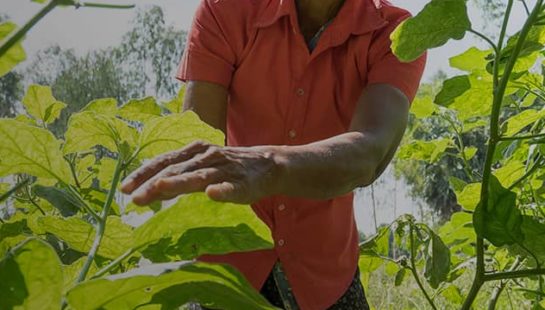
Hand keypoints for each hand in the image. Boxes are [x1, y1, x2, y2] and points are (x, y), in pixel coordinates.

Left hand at [120, 141, 280, 204]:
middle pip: (176, 170)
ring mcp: (224, 169)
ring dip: (180, 183)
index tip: (125, 188)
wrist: (266, 165)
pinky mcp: (243, 183)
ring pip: (199, 176)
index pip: (164, 161)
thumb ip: (176, 177)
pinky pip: (232, 187)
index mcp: (193, 152)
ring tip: (162, 189)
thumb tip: (147, 191)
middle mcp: (206, 156)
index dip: (144, 173)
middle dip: (154, 183)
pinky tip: (213, 194)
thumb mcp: (199, 167)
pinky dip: (222, 190)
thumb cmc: (227, 167)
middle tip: (135, 198)